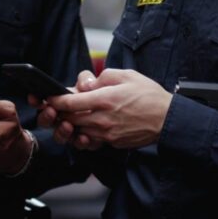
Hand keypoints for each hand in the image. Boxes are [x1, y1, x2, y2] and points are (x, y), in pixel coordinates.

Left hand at [46, 68, 171, 148]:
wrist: (167, 119)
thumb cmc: (149, 95)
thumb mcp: (127, 76)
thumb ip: (104, 77)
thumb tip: (88, 84)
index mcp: (105, 99)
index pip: (70, 102)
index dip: (56, 100)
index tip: (50, 97)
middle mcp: (103, 119)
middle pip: (70, 119)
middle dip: (60, 113)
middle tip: (57, 107)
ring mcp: (107, 134)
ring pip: (78, 131)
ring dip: (72, 124)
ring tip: (72, 115)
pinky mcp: (113, 142)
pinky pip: (92, 139)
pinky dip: (85, 133)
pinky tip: (88, 125)